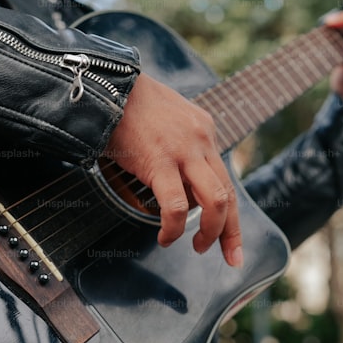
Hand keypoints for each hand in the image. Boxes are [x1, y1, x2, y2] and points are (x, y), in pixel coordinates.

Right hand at [104, 73, 242, 267]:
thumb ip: (182, 150)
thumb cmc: (130, 106)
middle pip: (229, 194)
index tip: (234, 245)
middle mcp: (202, 141)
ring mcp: (184, 151)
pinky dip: (174, 228)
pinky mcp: (160, 161)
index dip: (233, 217)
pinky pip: (177, 206)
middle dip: (230, 232)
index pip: (226, 180)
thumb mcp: (170, 121)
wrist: (108, 85)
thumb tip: (184, 188)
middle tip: (227, 257)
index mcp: (205, 132)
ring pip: (215, 201)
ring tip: (194, 246)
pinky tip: (166, 236)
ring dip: (210, 231)